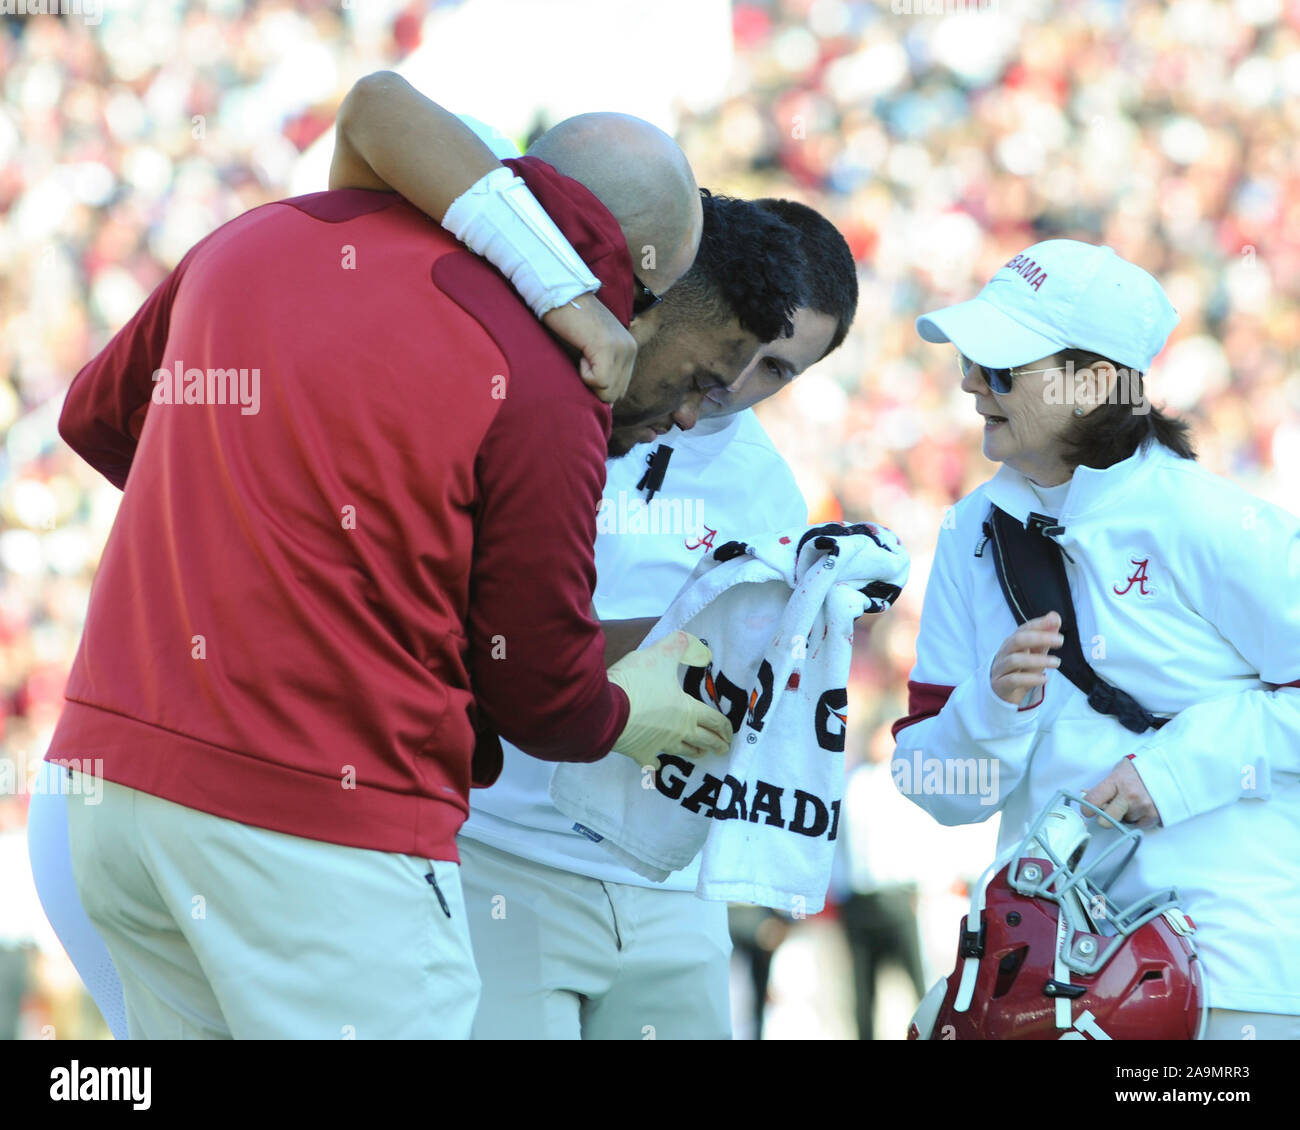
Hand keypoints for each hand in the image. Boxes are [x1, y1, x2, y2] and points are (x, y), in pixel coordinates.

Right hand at [541, 297, 635, 403]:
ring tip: (582, 353)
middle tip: (582, 359)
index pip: (620, 389)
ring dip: (588, 379)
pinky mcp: (608, 348)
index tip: (586, 362)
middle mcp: (630, 349)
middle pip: (615, 395)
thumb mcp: (591, 349)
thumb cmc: (567, 322)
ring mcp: (621, 348)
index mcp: (629, 349)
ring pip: (607, 391)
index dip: (598, 385)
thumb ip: (601, 370)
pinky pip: (598, 382)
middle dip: (594, 385)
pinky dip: (583, 373)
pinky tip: (580, 352)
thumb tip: (605, 404)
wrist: (559, 294)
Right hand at [607, 630, 733, 767]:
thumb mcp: (661, 655)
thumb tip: (697, 644)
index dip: (724, 726)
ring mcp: (659, 745)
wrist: (607, 709)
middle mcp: (678, 731)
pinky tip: (657, 764)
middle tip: (724, 749)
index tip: (730, 733)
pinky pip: (651, 762)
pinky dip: (655, 763)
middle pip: (703, 740)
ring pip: (682, 752)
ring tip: (700, 754)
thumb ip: (680, 646)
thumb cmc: (637, 682)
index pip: (713, 720)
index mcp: (687, 710)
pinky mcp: (639, 753)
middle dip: (716, 744)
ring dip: (693, 753)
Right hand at [990, 611, 1062, 704]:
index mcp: (1012, 643)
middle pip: (1017, 641)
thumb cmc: (1019, 671)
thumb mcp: (1034, 654)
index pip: (1023, 629)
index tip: (1056, 622)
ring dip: (1038, 660)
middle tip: (1060, 640)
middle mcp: (1004, 653)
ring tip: (1056, 662)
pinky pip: (1013, 680)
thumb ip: (1044, 637)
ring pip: (1015, 660)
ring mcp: (1000, 669)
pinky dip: (1030, 679)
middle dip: (1038, 638)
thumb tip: (1055, 616)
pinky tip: (1044, 679)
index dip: (1038, 624)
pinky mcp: (999, 685)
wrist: (1001, 695)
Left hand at [1083, 758, 1160, 828]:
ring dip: (1124, 815)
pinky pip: (1137, 826)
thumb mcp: (1117, 772)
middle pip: (1105, 821)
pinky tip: (1141, 806)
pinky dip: (1137, 819)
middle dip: (1104, 818)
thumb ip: (1102, 786)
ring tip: (1132, 801)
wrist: (1168, 769)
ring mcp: (1143, 807)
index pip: (1093, 801)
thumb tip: (1084, 795)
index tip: (1088, 810)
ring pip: (1122, 822)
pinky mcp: (1154, 816)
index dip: (1087, 808)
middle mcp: (1130, 795)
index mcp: (1117, 781)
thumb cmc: (1139, 769)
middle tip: (1109, 810)